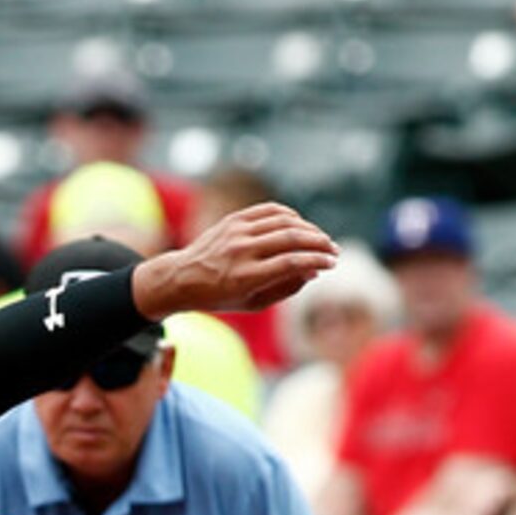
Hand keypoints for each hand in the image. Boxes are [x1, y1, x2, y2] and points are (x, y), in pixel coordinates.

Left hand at [134, 204, 338, 317]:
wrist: (182, 278)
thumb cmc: (220, 296)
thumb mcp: (253, 303)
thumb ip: (285, 288)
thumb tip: (313, 270)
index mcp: (244, 277)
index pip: (291, 263)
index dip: (316, 261)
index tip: (331, 265)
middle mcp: (241, 251)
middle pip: (291, 239)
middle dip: (319, 244)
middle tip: (333, 252)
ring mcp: (236, 232)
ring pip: (284, 222)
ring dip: (309, 229)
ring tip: (321, 240)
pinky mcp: (234, 219)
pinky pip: (270, 211)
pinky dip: (291, 216)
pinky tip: (301, 226)